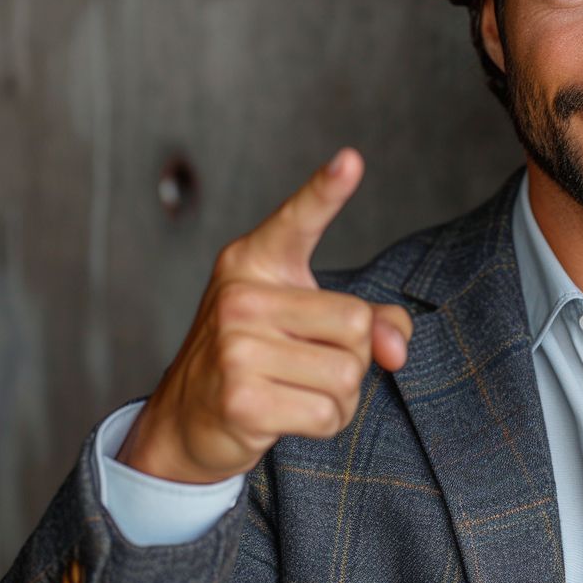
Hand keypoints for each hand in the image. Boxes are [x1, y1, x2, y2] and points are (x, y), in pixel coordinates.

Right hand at [117, 148, 412, 482]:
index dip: (326, 190)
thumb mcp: (308, 324)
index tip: (351, 159)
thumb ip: (369, 322)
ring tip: (295, 390)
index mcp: (256, 262)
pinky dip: (324, 423)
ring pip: (348, 375)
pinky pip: (329, 414)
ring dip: (339, 396)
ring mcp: (235, 347)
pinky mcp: (241, 398)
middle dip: (351, 356)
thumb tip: (395, 349)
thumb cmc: (258, 360)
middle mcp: (241, 296)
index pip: (298, 220)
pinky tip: (286, 415)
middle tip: (306, 364)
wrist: (187, 420)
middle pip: (355, 324)